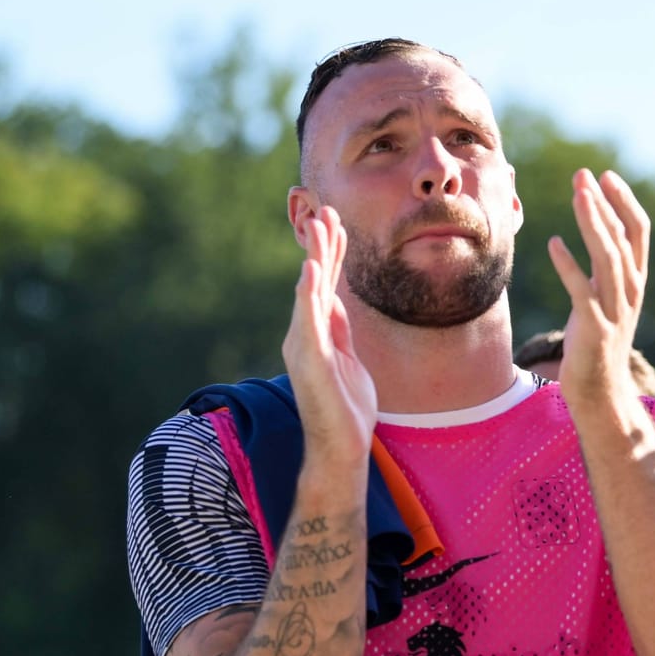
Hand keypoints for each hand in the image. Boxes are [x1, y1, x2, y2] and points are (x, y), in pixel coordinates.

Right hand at [283, 207, 375, 465]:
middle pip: (316, 281)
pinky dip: (309, 293)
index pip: (326, 285)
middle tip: (327, 209)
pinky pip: (309, 320)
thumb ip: (340, 330)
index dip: (331, 253)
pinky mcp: (309, 359)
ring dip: (316, 258)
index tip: (337, 222)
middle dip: (323, 245)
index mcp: (317, 333)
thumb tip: (337, 303)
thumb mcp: (350, 358)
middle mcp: (305, 334)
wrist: (342, 446)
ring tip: (320, 227)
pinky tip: (311, 270)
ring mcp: (304, 345)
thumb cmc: (347, 407)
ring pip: (310, 293)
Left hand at [546, 169, 649, 402]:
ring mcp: (615, 310)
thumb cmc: (597, 341)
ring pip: (608, 259)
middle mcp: (630, 291)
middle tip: (583, 175)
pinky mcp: (594, 328)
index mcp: (635, 281)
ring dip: (593, 224)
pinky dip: (569, 267)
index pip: (638, 232)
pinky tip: (554, 244)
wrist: (601, 391)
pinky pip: (581, 292)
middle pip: (622, 239)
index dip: (624, 202)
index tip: (604, 176)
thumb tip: (597, 226)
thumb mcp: (607, 297)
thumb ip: (606, 264)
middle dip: (603, 204)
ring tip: (578, 196)